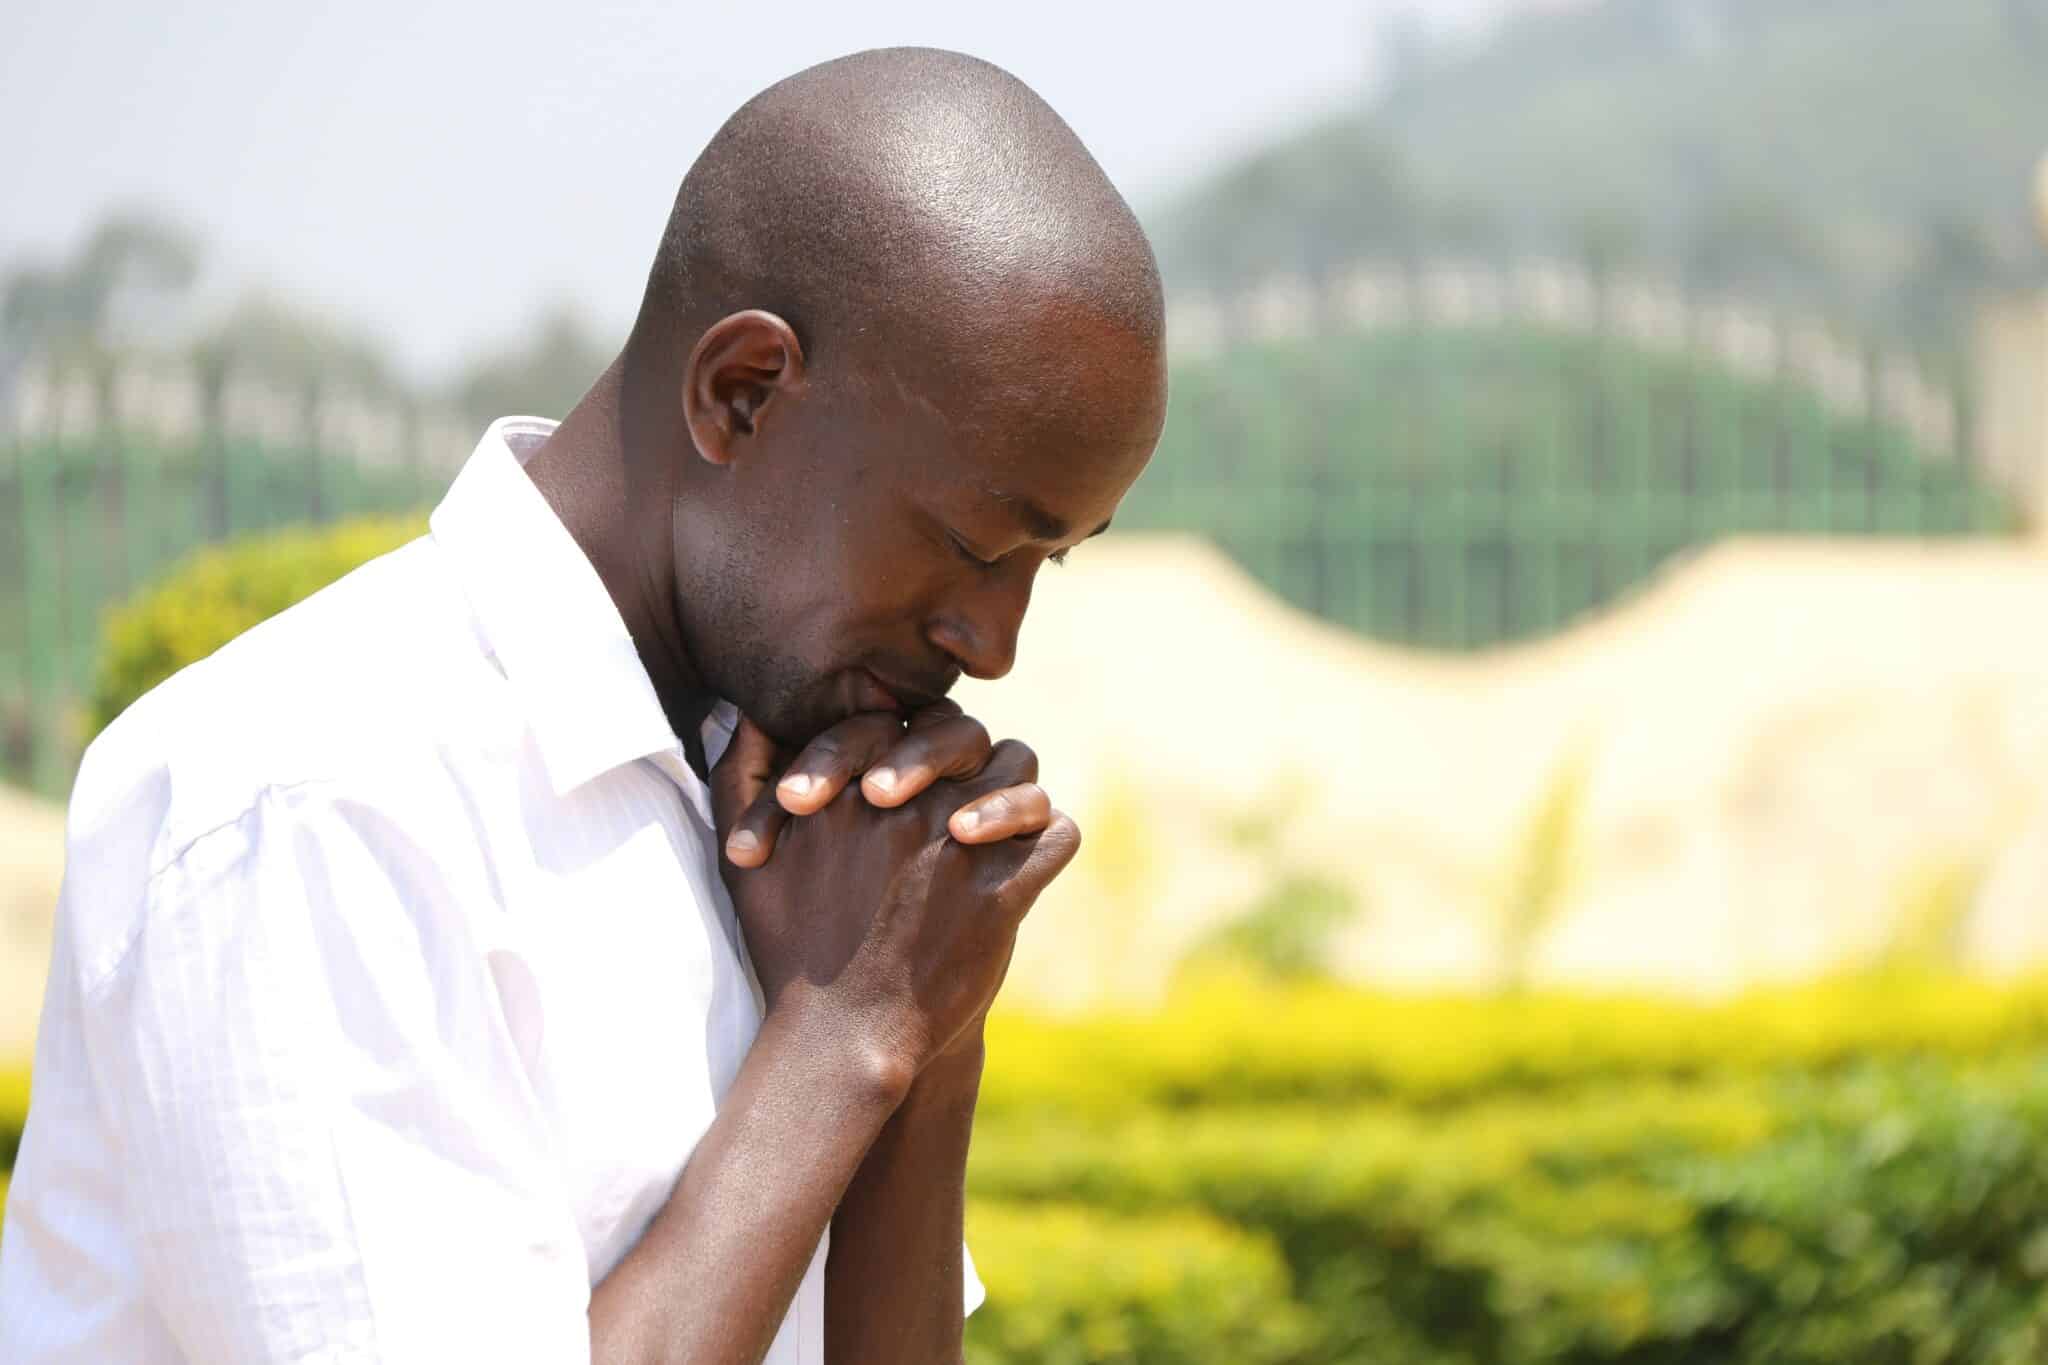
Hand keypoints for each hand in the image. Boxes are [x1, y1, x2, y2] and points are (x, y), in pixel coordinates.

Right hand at [710, 715, 1079, 1077]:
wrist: (843, 1038)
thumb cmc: (791, 949)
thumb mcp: (746, 861)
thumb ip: (738, 777)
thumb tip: (742, 712)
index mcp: (851, 790)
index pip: (894, 719)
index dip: (898, 741)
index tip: (888, 784)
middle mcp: (910, 806)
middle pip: (962, 733)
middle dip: (957, 750)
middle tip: (946, 790)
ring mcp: (961, 846)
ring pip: (1018, 769)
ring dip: (1009, 788)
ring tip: (988, 820)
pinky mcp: (1005, 892)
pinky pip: (1055, 834)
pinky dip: (1047, 838)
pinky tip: (1025, 856)